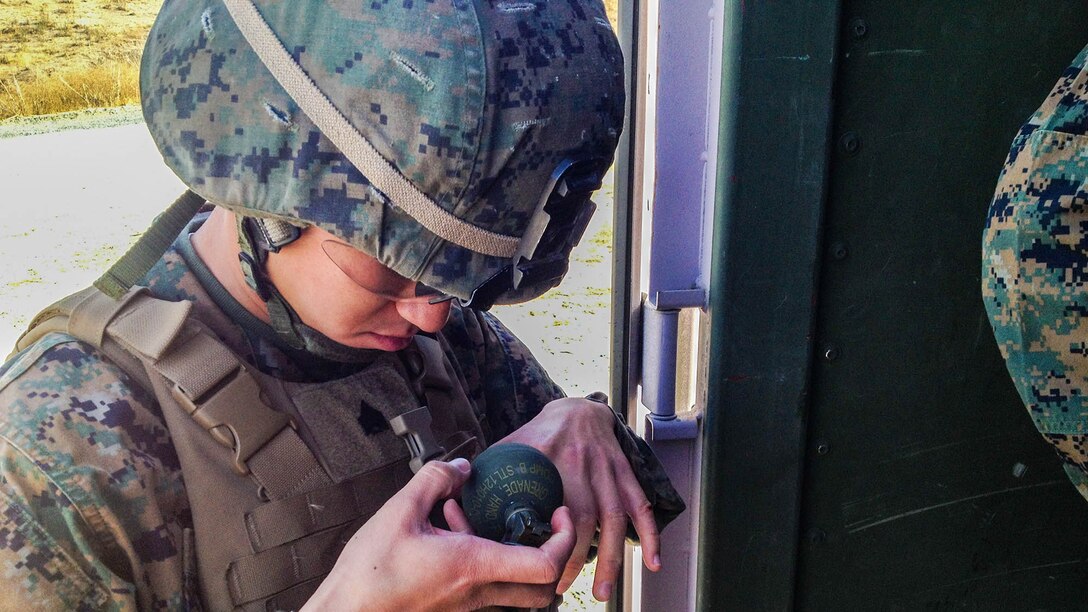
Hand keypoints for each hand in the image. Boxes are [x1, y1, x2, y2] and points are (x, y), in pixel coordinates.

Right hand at [303, 458, 575, 611]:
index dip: (564, 539)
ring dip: (512, 555)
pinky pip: (485, 589)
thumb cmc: (368, 575)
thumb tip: (461, 467)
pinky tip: (449, 533)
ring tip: (477, 519)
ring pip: (515, 591)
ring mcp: (466, 606)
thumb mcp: (399, 512)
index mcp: (473, 566)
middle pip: (543, 590)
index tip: (558, 513)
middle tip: (540, 522)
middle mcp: (477, 593)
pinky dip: (483, 561)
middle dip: (552, 555)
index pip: (544, 564)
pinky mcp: (451, 609)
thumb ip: (434, 479)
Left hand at [497, 397, 661, 600]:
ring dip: (611, 557)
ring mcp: (607, 471)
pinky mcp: (624, 474)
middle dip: (574, 558)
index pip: (549, 503)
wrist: (578, 408)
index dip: (545, 539)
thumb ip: (491, 471)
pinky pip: (640, 505)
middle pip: (584, 517)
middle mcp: (582, 466)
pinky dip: (650, 534)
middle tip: (560, 588)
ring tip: (603, 590)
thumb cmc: (540, 432)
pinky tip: (651, 561)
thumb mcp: (512, 445)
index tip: (535, 566)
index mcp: (550, 459)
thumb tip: (459, 498)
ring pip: (615, 517)